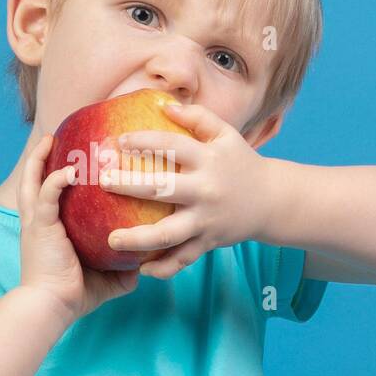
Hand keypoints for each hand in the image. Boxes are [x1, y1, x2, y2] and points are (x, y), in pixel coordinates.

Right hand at [17, 133, 140, 322]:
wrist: (52, 307)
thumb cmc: (75, 295)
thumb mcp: (106, 278)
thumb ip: (123, 267)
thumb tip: (145, 261)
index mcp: (49, 230)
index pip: (47, 197)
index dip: (53, 178)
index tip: (67, 161)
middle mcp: (38, 222)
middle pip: (32, 182)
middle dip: (39, 159)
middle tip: (52, 139)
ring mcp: (37, 222)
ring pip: (32, 182)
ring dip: (39, 159)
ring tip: (52, 139)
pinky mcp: (40, 226)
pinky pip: (46, 195)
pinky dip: (56, 179)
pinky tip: (69, 169)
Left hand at [101, 102, 271, 279]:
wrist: (272, 201)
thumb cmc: (241, 163)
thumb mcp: (226, 135)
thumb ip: (198, 118)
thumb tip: (164, 106)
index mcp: (207, 160)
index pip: (171, 145)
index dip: (144, 141)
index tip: (118, 141)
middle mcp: (205, 191)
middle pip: (162, 189)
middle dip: (129, 185)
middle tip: (102, 182)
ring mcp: (205, 220)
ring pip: (168, 234)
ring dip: (138, 239)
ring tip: (112, 240)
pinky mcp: (208, 242)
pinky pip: (183, 259)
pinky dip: (163, 268)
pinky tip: (140, 269)